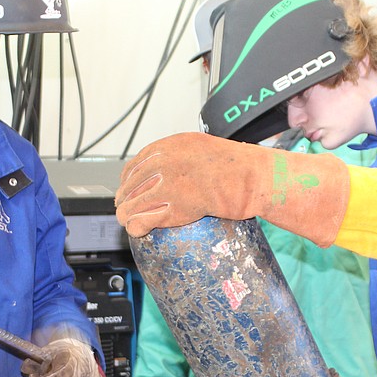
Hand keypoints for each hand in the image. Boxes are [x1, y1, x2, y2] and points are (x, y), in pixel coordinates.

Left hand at [114, 132, 347, 245]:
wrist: (251, 177)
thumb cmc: (235, 165)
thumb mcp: (200, 148)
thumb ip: (179, 155)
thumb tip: (165, 168)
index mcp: (168, 146)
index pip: (135, 165)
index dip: (127, 181)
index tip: (127, 189)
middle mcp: (163, 163)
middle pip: (130, 186)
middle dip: (126, 199)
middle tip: (126, 208)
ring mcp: (166, 185)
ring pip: (131, 205)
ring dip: (127, 215)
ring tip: (129, 222)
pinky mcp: (172, 208)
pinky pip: (141, 221)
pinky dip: (137, 227)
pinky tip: (138, 230)